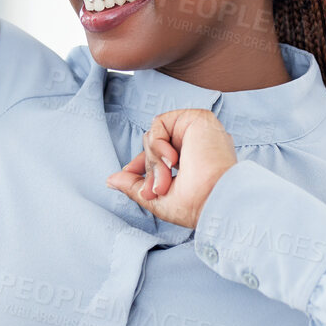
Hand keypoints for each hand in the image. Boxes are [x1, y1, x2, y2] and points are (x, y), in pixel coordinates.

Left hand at [106, 109, 237, 228]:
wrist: (214, 199)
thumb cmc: (195, 205)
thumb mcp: (157, 200)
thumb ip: (134, 186)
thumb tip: (111, 180)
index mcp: (192, 163)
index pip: (157, 156)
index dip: (143, 166)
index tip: (136, 181)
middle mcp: (195, 146)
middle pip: (152, 147)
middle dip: (150, 170)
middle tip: (159, 189)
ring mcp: (196, 133)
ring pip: (153, 136)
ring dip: (154, 161)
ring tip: (167, 179)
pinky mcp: (197, 119)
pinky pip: (159, 123)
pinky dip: (157, 143)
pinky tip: (172, 159)